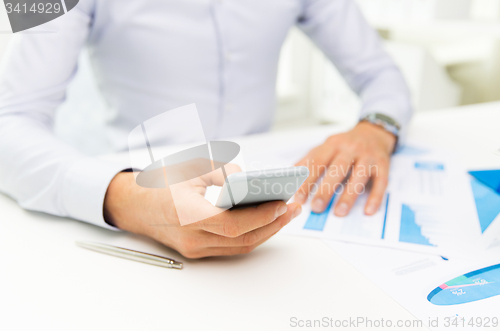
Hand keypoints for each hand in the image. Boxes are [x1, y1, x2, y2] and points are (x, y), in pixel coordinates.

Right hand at [104, 167, 301, 258]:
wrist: (136, 206)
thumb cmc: (161, 183)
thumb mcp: (190, 167)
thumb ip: (221, 171)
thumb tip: (248, 181)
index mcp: (187, 215)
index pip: (231, 224)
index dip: (259, 217)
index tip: (281, 205)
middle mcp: (191, 238)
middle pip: (242, 240)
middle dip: (273, 225)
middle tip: (293, 208)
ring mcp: (195, 248)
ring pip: (239, 247)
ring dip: (266, 232)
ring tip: (286, 214)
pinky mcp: (199, 251)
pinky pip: (231, 247)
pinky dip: (252, 235)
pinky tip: (266, 220)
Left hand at [294, 122, 395, 216]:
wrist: (374, 132)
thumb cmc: (345, 144)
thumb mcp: (326, 146)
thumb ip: (308, 160)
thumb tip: (289, 175)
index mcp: (332, 144)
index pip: (317, 163)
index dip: (307, 181)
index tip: (299, 198)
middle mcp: (350, 149)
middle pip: (337, 170)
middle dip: (326, 189)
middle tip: (317, 207)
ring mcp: (368, 156)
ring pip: (359, 176)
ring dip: (349, 195)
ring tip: (340, 212)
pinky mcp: (383, 164)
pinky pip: (381, 182)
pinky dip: (375, 197)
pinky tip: (368, 210)